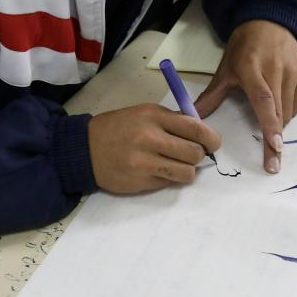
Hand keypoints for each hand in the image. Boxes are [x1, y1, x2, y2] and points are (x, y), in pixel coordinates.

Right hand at [88, 104, 220, 193]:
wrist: (83, 149)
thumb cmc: (118, 128)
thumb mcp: (143, 113)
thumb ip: (171, 121)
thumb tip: (202, 133)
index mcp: (153, 116)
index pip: (196, 128)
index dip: (211, 138)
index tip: (213, 143)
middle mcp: (150, 138)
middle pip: (195, 153)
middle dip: (199, 155)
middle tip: (190, 154)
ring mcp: (144, 162)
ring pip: (187, 172)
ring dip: (187, 170)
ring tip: (176, 165)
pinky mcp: (140, 182)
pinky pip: (169, 183)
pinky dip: (169, 178)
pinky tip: (157, 171)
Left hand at [195, 19, 296, 174]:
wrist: (268, 20)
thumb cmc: (243, 48)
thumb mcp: (225, 69)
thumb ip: (211, 96)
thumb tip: (191, 119)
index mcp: (252, 69)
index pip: (263, 101)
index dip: (270, 126)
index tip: (275, 148)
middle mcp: (275, 70)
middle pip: (279, 112)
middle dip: (276, 140)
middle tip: (274, 164)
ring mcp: (293, 71)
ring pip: (289, 110)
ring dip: (280, 125)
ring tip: (271, 130)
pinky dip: (289, 113)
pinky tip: (280, 111)